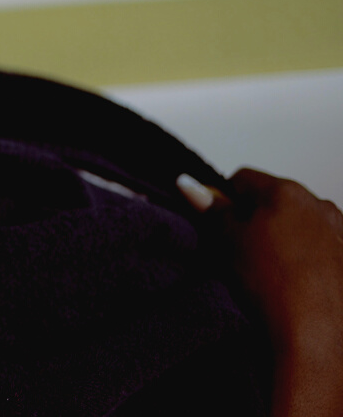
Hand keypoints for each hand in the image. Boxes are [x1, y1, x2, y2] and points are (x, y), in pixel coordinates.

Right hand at [191, 169, 342, 415]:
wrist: (316, 337)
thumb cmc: (275, 287)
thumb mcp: (226, 241)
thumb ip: (209, 208)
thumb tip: (189, 184)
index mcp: (287, 192)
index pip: (243, 179)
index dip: (224, 201)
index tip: (219, 224)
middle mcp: (319, 205)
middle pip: (273, 200)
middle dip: (255, 219)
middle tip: (239, 250)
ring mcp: (339, 233)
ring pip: (297, 224)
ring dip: (281, 239)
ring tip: (267, 271)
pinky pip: (318, 247)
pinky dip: (303, 258)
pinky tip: (293, 281)